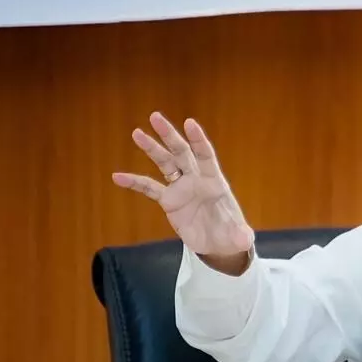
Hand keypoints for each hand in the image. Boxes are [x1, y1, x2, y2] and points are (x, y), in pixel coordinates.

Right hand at [112, 112, 253, 268]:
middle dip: (169, 135)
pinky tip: (118, 177)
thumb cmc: (232, 235)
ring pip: (165, 163)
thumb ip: (240, 236)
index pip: (206, 156)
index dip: (198, 140)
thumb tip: (244, 240)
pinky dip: (135, 182)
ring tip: (137, 133)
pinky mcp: (169, 200)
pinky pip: (150, 188)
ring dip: (152, 148)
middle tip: (155, 117)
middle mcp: (196, 179)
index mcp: (215, 182)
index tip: (189, 123)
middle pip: (181, 152)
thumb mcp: (238, 237)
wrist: (218, 244)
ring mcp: (181, 188)